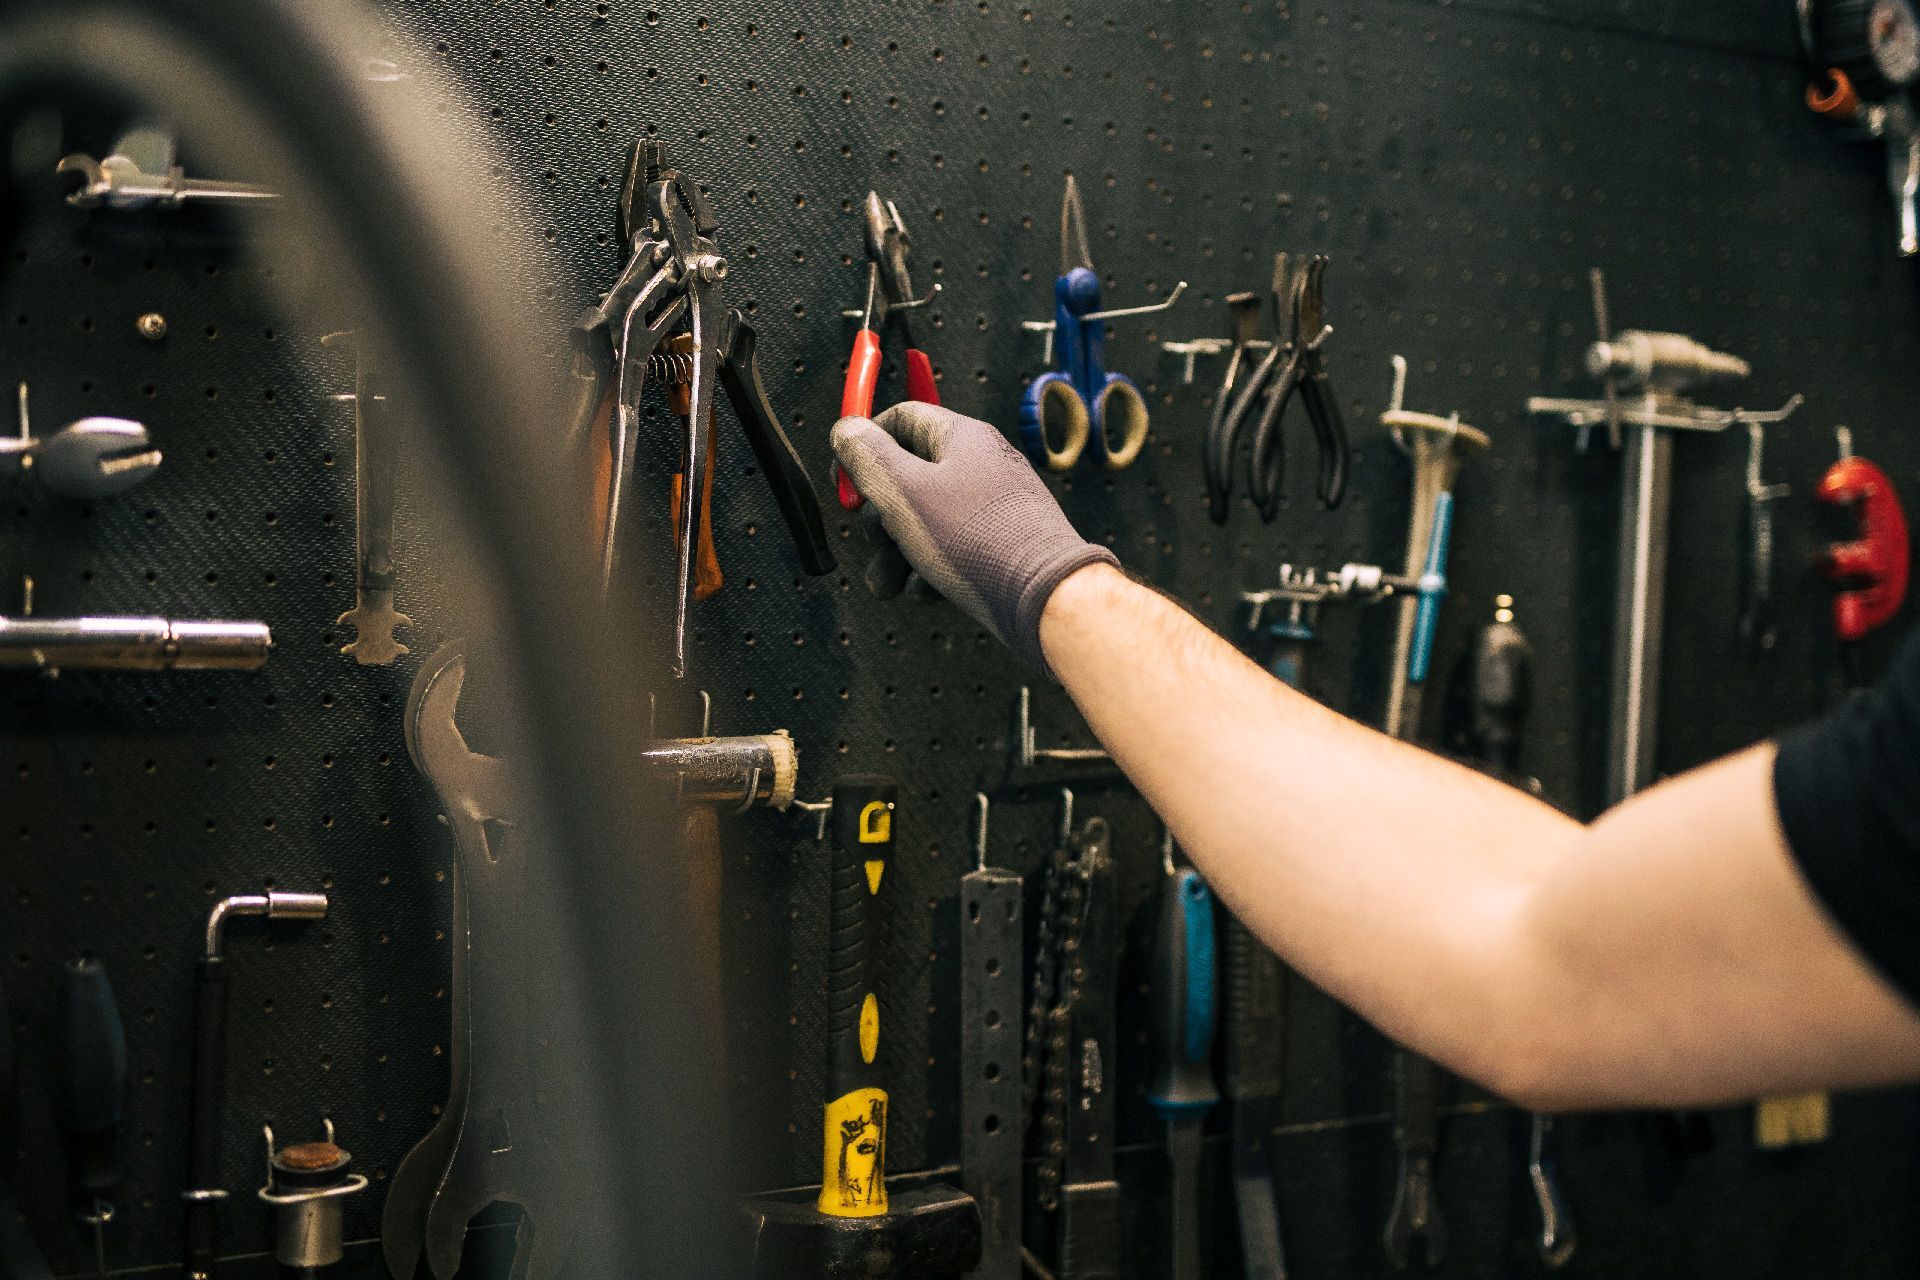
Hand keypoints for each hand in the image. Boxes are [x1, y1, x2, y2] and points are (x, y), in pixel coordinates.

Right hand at [832, 402, 1119, 672]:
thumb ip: (867, 456)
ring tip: (889, 584)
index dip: (863, 445)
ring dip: (896, 554)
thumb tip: (846, 429)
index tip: (842, 478)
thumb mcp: (904, 492)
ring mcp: (992, 508)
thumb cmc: (978, 540)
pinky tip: (928, 591)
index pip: (900, 419)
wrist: (1045, 598)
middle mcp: (980, 466)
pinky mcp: (1000, 547)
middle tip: (872, 539)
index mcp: (961, 438)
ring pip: (925, 522)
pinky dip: (930, 570)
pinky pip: (951, 550)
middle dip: (877, 516)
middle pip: (908, 477)